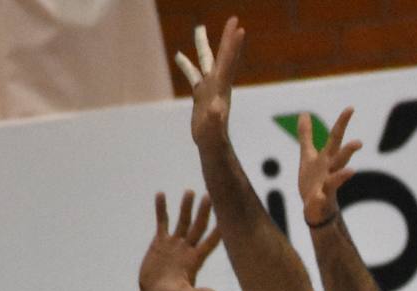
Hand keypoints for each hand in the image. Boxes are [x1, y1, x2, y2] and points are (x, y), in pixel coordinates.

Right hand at [137, 190, 220, 290]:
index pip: (210, 242)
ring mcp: (175, 243)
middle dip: (203, 213)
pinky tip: (160, 195)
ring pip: (182, 221)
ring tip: (190, 192)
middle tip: (210, 196)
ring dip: (186, 207)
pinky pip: (162, 222)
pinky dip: (161, 209)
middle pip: (198, 227)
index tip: (227, 217)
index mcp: (196, 260)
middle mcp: (188, 249)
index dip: (219, 231)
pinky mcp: (160, 241)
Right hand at [176, 17, 243, 148]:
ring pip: (205, 61)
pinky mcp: (200, 94)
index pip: (227, 61)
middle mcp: (217, 84)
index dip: (232, 44)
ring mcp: (209, 88)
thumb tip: (216, 109)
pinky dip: (186, 65)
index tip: (239, 27)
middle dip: (226, 38)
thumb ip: (215, 117)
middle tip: (233, 19)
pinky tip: (178, 55)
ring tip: (199, 28)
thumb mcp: (214, 126)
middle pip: (222, 55)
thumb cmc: (213, 137)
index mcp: (221, 87)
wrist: (211, 145)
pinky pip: (192, 75)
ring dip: (202, 45)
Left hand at [298, 108, 361, 226]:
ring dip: (342, 176)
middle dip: (349, 151)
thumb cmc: (314, 181)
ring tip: (352, 171)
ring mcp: (326, 187)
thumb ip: (306, 136)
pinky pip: (319, 201)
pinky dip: (318, 199)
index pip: (336, 138)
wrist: (315, 210)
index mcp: (327, 158)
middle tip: (359, 143)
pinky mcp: (319, 202)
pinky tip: (317, 197)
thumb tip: (304, 113)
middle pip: (340, 158)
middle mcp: (330, 171)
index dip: (342, 123)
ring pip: (335, 180)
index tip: (350, 108)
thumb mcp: (308, 156)